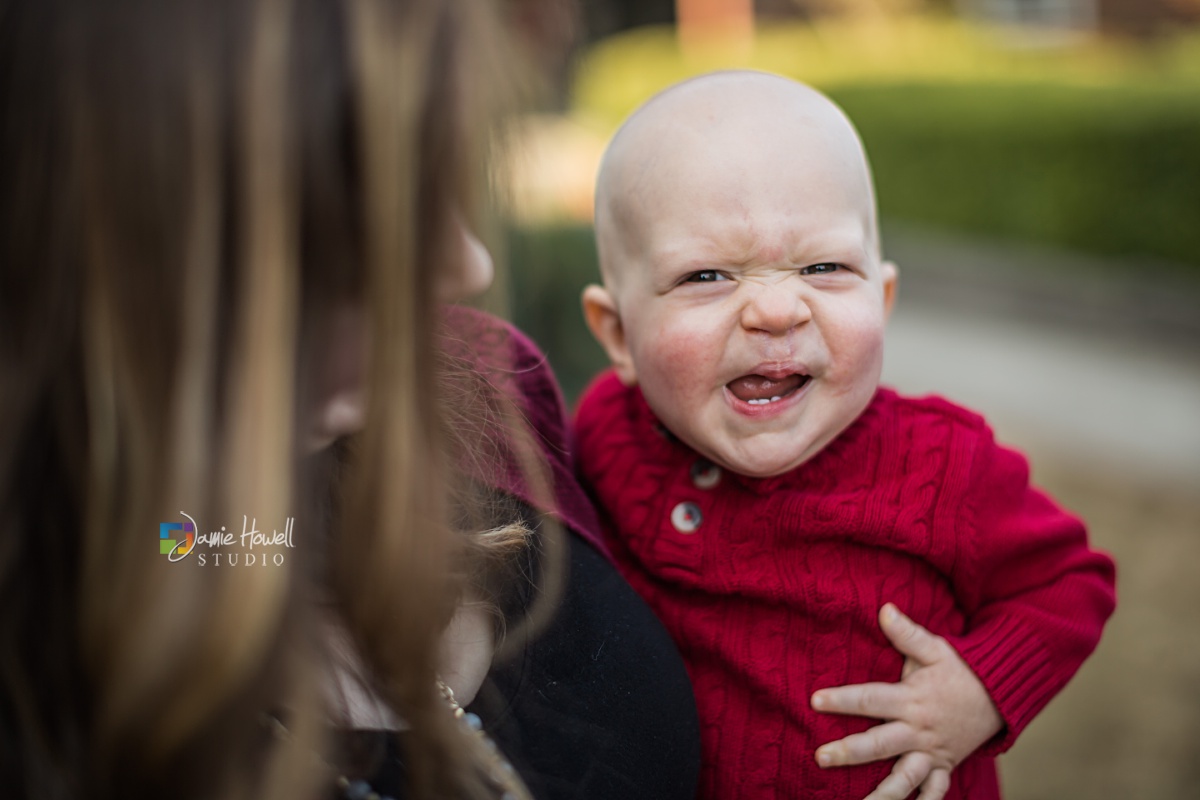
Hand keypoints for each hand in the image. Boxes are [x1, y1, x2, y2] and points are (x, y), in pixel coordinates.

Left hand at [809, 604, 1003, 799]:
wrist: (1001, 696)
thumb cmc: (961, 670)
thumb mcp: (936, 648)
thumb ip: (907, 633)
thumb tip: (884, 608)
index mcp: (911, 699)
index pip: (871, 699)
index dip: (842, 699)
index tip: (815, 700)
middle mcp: (919, 730)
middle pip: (879, 743)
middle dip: (849, 751)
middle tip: (820, 756)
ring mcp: (932, 752)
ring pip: (905, 778)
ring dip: (883, 795)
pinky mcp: (944, 766)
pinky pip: (935, 792)